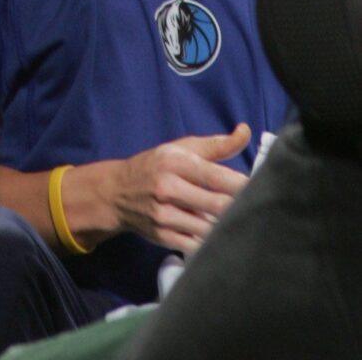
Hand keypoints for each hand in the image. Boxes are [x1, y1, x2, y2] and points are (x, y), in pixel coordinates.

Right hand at [101, 126, 250, 256]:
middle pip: (217, 206)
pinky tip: (219, 238)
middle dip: (239, 209)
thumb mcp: (181, 149)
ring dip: (226, 228)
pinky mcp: (163, 237)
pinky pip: (197, 246)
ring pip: (210, 229)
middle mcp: (168, 187)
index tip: (260, 190)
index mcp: (175, 162)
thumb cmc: (157, 166)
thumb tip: (246, 131)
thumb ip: (216, 145)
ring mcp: (164, 215)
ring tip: (239, 224)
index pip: (216, 176)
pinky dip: (211, 244)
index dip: (242, 186)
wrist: (117, 192)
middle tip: (257, 211)